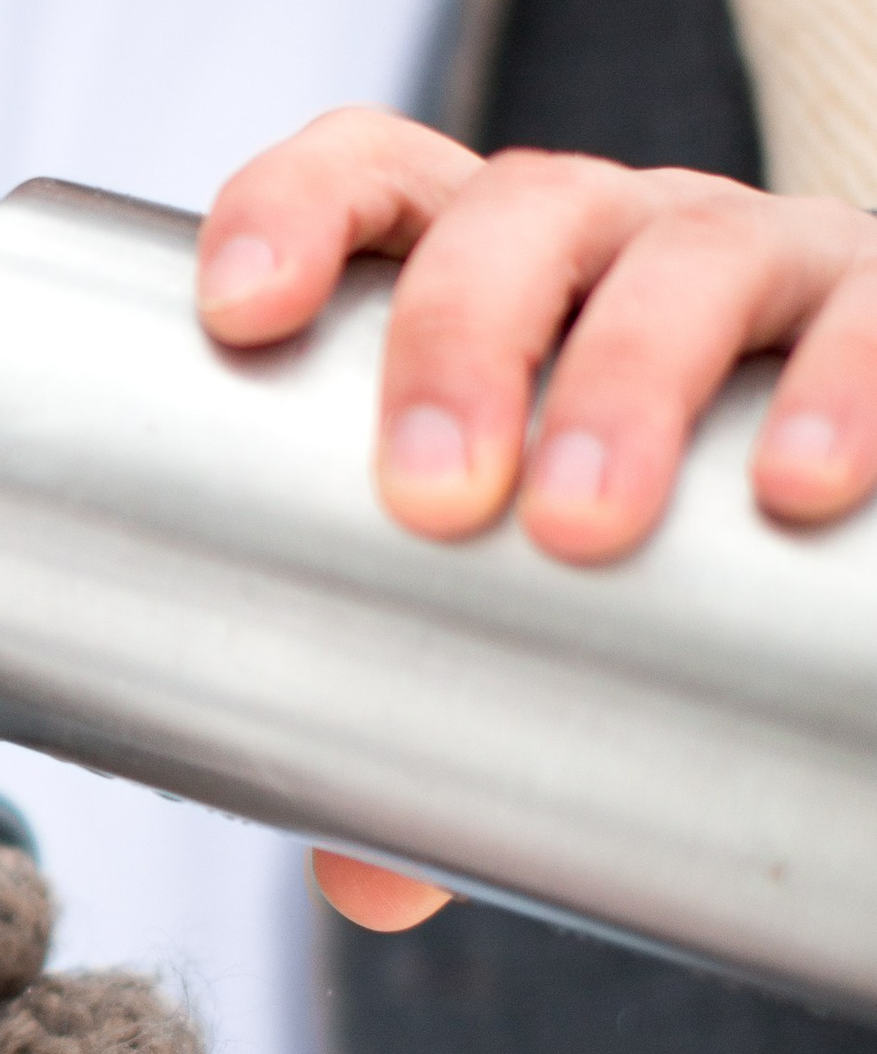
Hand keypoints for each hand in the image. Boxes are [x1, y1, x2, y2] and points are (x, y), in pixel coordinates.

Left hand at [194, 110, 876, 930]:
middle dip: (459, 340)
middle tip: (432, 495)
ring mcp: (771, 259)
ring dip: (627, 379)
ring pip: (691, 261)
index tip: (239, 315)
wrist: (864, 522)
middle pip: (520, 217)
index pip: (376, 176)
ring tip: (588, 517)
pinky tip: (810, 487)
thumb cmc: (656, 538)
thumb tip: (365, 877)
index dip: (296, 210)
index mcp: (499, 267)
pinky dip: (851, 390)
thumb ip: (444, 716)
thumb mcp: (542, 600)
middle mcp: (626, 234)